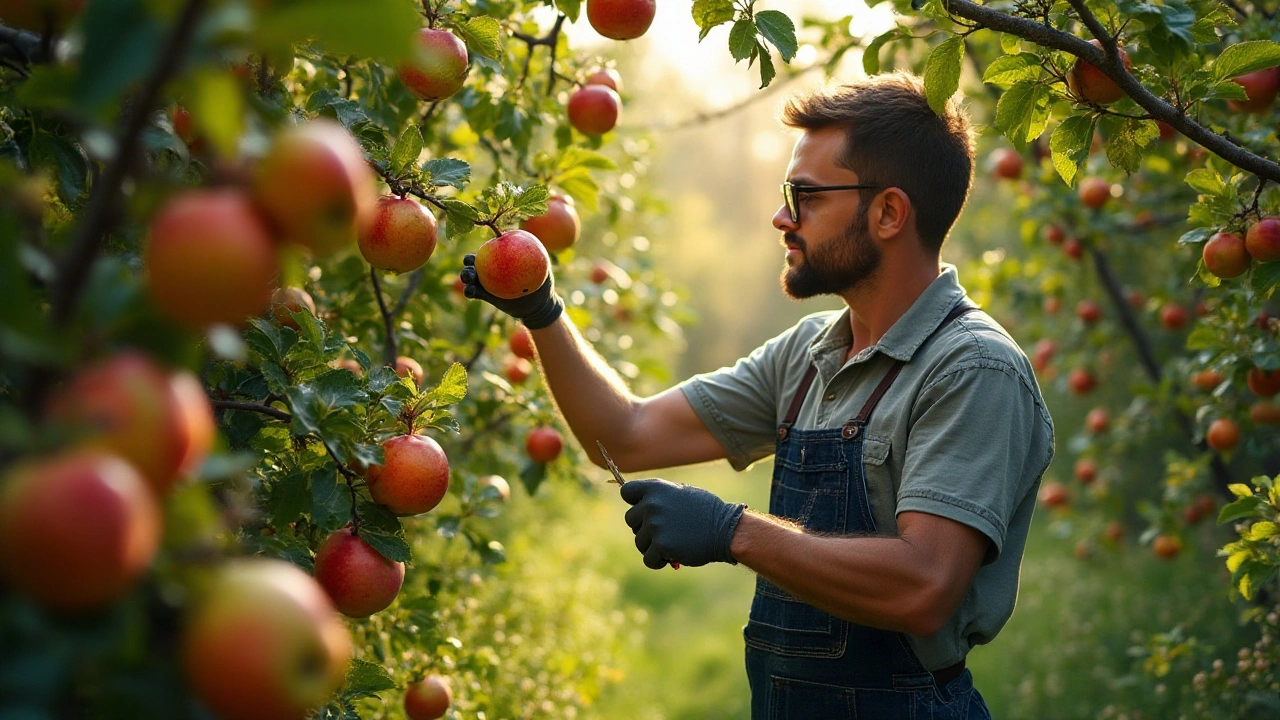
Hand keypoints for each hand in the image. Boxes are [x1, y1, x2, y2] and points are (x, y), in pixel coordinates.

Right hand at [459, 254, 563, 329]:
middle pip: (475, 262)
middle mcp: (491, 269)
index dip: (482, 249)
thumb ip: (537, 256)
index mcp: (502, 259)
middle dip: (468, 262)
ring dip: (465, 277)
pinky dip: (469, 291)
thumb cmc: (542, 284)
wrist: (538, 306)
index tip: (482, 250)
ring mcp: (487, 282)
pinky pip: (474, 293)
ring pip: (471, 277)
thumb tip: (533, 242)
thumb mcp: (543, 269)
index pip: (490, 250)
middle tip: (470, 265)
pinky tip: (470, 292)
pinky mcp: (485, 295)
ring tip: (468, 280)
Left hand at [621, 479, 745, 568]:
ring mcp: (655, 525)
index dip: (634, 502)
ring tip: (673, 543)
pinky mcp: (661, 545)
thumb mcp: (682, 494)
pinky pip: (648, 558)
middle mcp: (652, 504)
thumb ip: (660, 497)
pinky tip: (672, 557)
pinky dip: (658, 561)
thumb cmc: (706, 512)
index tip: (645, 510)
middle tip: (665, 531)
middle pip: (630, 520)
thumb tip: (640, 505)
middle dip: (644, 527)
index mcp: (656, 487)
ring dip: (652, 546)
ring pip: (639, 542)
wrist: (726, 530)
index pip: (626, 491)